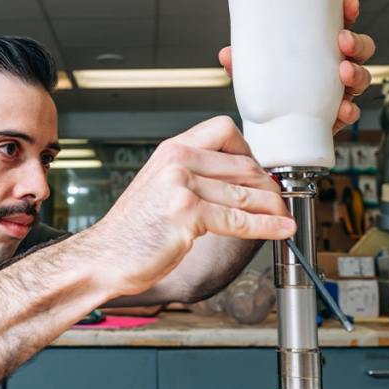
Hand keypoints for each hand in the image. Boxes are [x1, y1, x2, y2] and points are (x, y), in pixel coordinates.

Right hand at [77, 116, 293, 297]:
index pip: (224, 130)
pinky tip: (279, 229)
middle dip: (268, 185)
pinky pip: (239, 220)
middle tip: (278, 201)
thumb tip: (241, 181)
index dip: (250, 151)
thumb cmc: (134, 230)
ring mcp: (180, 185)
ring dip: (273, 207)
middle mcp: (176, 160)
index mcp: (171, 149)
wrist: (104, 257)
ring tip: (284, 216)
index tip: (260, 172)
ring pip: (245, 192)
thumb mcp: (161, 187)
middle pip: (243, 163)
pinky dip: (266, 226)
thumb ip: (195, 176)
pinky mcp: (186, 213)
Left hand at [217, 0, 375, 133]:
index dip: (349, 11)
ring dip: (357, 73)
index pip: (341, 22)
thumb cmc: (268, 88)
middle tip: (343, 41)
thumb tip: (227, 55)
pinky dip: (350, 110)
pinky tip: (344, 109)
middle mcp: (334, 64)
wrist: (270, 127)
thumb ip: (242, 63)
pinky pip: (352, 111)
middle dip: (356, 42)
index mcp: (319, 45)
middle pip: (359, 48)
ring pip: (361, 76)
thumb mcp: (253, 71)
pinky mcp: (337, 115)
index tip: (349, 5)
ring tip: (344, 73)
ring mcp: (339, 89)